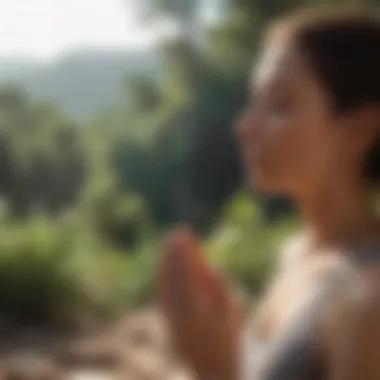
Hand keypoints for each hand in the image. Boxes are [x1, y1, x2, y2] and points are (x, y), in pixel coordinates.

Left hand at [157, 227, 242, 379]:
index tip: (184, 235)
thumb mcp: (233, 310)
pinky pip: (163, 293)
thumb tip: (210, 266)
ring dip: (166, 262)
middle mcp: (179, 314)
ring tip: (170, 244)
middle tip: (176, 233)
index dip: (183, 253)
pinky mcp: (168, 321)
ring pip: (164, 284)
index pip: (184, 274)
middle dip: (172, 253)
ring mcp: (171, 318)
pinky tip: (167, 265)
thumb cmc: (229, 338)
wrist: (214, 369)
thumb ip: (221, 287)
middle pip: (171, 276)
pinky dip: (164, 275)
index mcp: (196, 311)